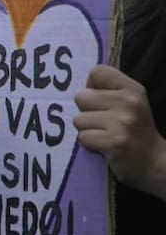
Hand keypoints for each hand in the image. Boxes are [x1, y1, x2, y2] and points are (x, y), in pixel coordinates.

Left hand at [75, 65, 165, 197]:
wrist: (155, 162)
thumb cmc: (135, 130)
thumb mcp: (130, 103)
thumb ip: (108, 90)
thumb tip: (81, 87)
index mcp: (133, 89)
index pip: (97, 72)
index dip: (92, 87)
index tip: (101, 101)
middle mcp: (129, 102)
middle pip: (81, 97)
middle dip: (87, 112)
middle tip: (105, 123)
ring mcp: (122, 122)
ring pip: (78, 119)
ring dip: (87, 130)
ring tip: (105, 135)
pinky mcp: (114, 142)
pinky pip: (83, 137)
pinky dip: (90, 144)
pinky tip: (105, 146)